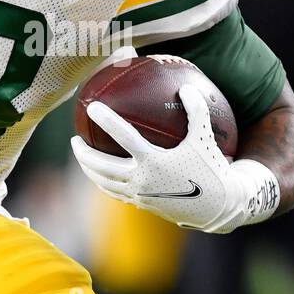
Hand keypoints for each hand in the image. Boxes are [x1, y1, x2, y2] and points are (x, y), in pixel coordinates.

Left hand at [70, 84, 278, 233]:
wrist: (218, 206)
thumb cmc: (212, 168)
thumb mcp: (205, 137)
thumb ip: (196, 110)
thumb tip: (185, 87)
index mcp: (154, 162)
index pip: (123, 137)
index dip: (106, 120)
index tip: (92, 107)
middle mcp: (142, 180)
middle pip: (102, 166)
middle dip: (83, 153)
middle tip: (75, 140)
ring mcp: (140, 195)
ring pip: (104, 183)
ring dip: (89, 170)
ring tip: (82, 157)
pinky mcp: (142, 205)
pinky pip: (116, 193)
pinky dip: (104, 182)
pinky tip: (102, 174)